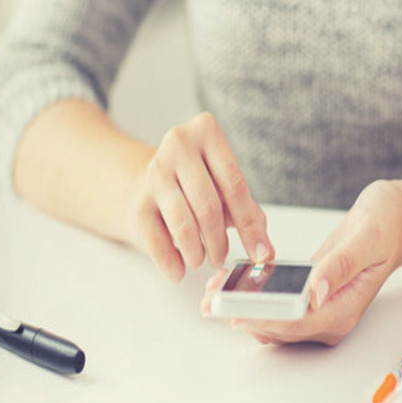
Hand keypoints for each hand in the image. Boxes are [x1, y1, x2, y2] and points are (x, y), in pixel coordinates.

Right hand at [128, 112, 273, 280]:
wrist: (142, 183)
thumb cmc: (192, 184)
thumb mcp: (224, 186)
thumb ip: (247, 212)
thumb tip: (264, 250)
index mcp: (206, 133)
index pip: (234, 184)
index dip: (249, 224)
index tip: (260, 252)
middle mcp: (178, 146)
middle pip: (209, 205)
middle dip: (220, 241)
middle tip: (222, 257)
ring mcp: (154, 173)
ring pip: (184, 224)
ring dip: (197, 253)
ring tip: (201, 260)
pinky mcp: (137, 201)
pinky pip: (157, 241)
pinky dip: (172, 262)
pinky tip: (179, 269)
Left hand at [201, 180, 401, 344]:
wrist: (396, 220)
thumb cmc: (387, 225)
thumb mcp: (368, 237)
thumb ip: (342, 264)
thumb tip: (316, 291)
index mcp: (344, 308)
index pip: (298, 323)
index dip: (265, 319)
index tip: (235, 313)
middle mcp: (330, 316)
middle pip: (279, 326)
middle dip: (243, 314)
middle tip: (210, 299)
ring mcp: (319, 308)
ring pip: (273, 318)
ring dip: (242, 307)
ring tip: (213, 289)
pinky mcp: (309, 295)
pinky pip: (276, 302)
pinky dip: (253, 295)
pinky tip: (233, 280)